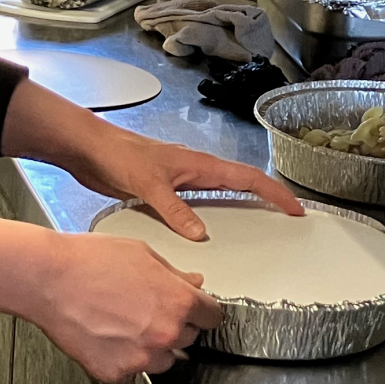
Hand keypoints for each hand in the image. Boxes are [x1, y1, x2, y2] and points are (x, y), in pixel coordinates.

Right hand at [28, 229, 221, 380]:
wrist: (48, 278)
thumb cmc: (89, 261)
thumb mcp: (143, 254)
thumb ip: (175, 275)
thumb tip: (193, 283)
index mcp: (178, 302)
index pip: (213, 317)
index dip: (202, 310)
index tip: (196, 311)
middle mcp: (165, 334)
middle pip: (189, 339)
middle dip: (174, 325)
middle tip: (146, 308)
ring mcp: (141, 358)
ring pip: (163, 360)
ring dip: (152, 347)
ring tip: (124, 323)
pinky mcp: (116, 373)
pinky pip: (132, 372)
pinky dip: (125, 359)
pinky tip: (109, 336)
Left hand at [66, 124, 302, 240]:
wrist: (89, 149)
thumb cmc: (118, 156)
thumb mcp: (149, 184)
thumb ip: (175, 210)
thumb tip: (201, 235)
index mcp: (200, 164)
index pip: (248, 178)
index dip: (275, 193)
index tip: (295, 208)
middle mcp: (195, 170)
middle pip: (241, 183)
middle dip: (267, 198)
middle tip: (286, 219)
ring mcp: (181, 179)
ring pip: (221, 193)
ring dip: (242, 206)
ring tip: (258, 228)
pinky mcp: (165, 190)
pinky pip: (198, 204)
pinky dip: (211, 216)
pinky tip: (206, 235)